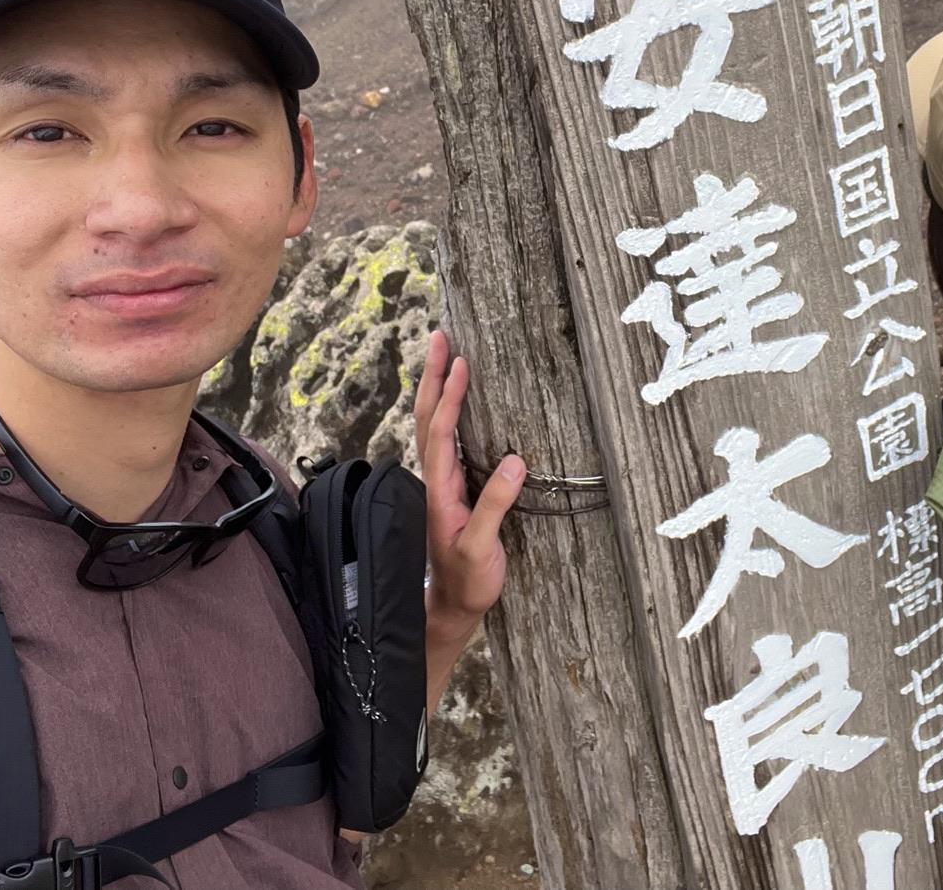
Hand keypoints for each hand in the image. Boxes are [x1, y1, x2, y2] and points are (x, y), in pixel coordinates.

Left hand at [414, 329, 522, 642]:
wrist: (451, 605)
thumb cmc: (466, 580)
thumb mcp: (482, 549)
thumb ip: (494, 507)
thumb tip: (514, 461)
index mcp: (440, 489)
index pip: (441, 432)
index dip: (450, 397)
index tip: (460, 363)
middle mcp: (435, 479)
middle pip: (428, 417)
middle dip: (433, 376)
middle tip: (441, 337)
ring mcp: (441, 482)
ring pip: (432, 425)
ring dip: (435, 388)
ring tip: (443, 354)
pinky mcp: (452, 488)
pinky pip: (444, 438)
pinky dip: (445, 409)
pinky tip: (455, 398)